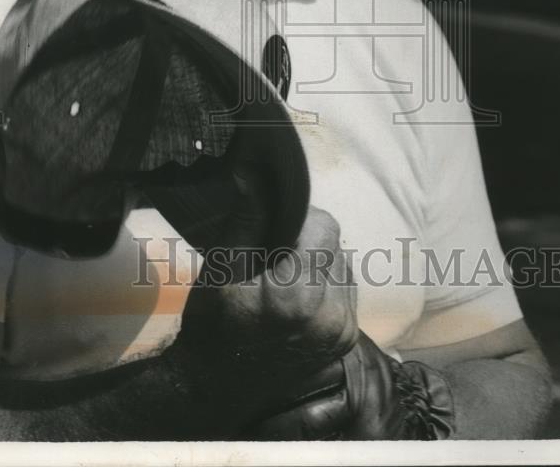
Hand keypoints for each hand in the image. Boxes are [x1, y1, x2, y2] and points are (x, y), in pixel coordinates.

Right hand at [175, 205, 358, 401]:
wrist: (217, 388)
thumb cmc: (211, 324)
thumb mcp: (220, 268)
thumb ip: (246, 218)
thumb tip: (255, 171)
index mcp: (297, 296)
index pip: (324, 226)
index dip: (299, 217)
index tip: (273, 225)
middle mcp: (330, 316)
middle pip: (337, 242)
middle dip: (309, 237)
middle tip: (274, 250)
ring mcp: (343, 331)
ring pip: (344, 263)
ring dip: (320, 258)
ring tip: (284, 272)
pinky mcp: (347, 340)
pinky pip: (346, 289)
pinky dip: (326, 281)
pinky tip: (297, 291)